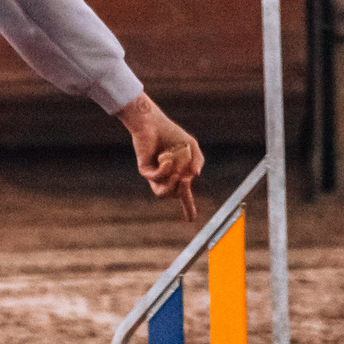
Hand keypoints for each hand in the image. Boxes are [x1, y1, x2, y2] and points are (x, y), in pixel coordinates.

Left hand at [116, 94, 201, 222]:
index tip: (191, 220)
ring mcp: (154, 175)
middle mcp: (165, 177)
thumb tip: (195, 176)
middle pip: (175, 195)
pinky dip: (164, 169)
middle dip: (184, 189)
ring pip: (162, 193)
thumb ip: (198, 160)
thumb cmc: (172, 134)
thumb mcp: (192, 146)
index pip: (184, 195)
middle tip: (186, 177)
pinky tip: (166, 158)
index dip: (189, 208)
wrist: (153, 124)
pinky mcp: (144, 170)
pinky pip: (156, 178)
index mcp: (178, 174)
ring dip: (172, 187)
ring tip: (177, 174)